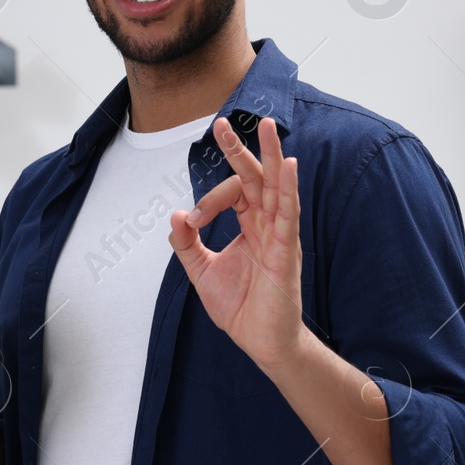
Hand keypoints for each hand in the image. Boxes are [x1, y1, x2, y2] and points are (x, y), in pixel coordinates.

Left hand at [168, 116, 309, 371]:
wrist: (260, 342)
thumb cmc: (241, 308)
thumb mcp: (202, 271)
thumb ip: (186, 244)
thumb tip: (175, 215)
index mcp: (251, 226)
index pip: (233, 193)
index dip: (208, 201)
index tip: (191, 222)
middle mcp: (267, 225)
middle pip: (256, 178)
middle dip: (241, 149)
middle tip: (223, 123)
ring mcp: (279, 236)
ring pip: (276, 187)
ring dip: (271, 156)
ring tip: (266, 126)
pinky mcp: (286, 252)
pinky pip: (289, 215)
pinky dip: (288, 189)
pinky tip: (288, 166)